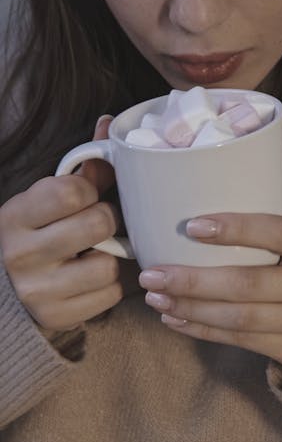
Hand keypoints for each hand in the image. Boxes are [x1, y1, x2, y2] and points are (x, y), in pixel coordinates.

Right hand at [0, 116, 126, 331]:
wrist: (6, 289)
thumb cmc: (35, 233)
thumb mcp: (45, 199)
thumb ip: (81, 166)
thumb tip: (110, 124)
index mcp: (14, 216)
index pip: (71, 191)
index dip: (90, 189)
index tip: (85, 196)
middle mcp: (21, 254)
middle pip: (98, 224)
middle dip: (106, 219)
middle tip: (99, 224)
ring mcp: (38, 290)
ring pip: (108, 264)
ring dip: (110, 256)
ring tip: (96, 252)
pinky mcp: (58, 317)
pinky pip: (110, 295)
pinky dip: (110, 285)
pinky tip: (94, 277)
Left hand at [139, 213, 281, 379]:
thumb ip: (270, 238)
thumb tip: (195, 223)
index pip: (279, 231)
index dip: (236, 229)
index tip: (193, 226)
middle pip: (247, 283)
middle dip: (193, 280)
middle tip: (153, 274)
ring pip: (238, 317)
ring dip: (190, 308)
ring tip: (156, 298)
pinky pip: (238, 340)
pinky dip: (201, 329)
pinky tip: (174, 319)